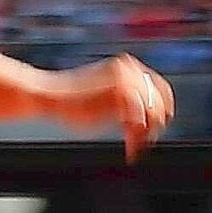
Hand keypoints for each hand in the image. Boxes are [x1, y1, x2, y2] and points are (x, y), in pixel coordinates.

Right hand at [51, 53, 174, 161]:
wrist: (49, 97)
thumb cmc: (70, 101)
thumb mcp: (104, 99)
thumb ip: (126, 103)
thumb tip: (145, 119)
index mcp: (127, 67)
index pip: (160, 88)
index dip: (163, 108)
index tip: (158, 125)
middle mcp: (130, 69)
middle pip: (159, 100)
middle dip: (155, 124)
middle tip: (144, 141)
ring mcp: (126, 79)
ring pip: (152, 110)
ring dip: (146, 132)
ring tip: (134, 145)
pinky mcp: (120, 92)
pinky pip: (140, 117)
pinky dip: (137, 134)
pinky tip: (129, 143)